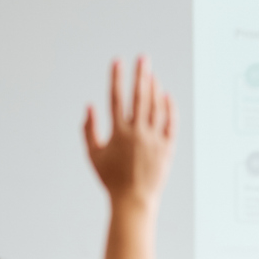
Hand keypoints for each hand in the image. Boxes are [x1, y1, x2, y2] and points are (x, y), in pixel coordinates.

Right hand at [85, 56, 176, 209]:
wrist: (133, 200)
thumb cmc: (111, 179)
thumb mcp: (93, 155)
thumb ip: (88, 129)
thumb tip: (89, 106)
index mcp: (118, 132)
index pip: (116, 98)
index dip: (116, 78)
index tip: (117, 61)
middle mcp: (137, 133)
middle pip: (139, 97)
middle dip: (140, 75)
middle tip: (143, 58)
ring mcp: (154, 139)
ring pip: (156, 107)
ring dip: (154, 89)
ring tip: (152, 74)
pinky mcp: (167, 148)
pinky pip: (170, 124)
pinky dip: (169, 109)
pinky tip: (167, 96)